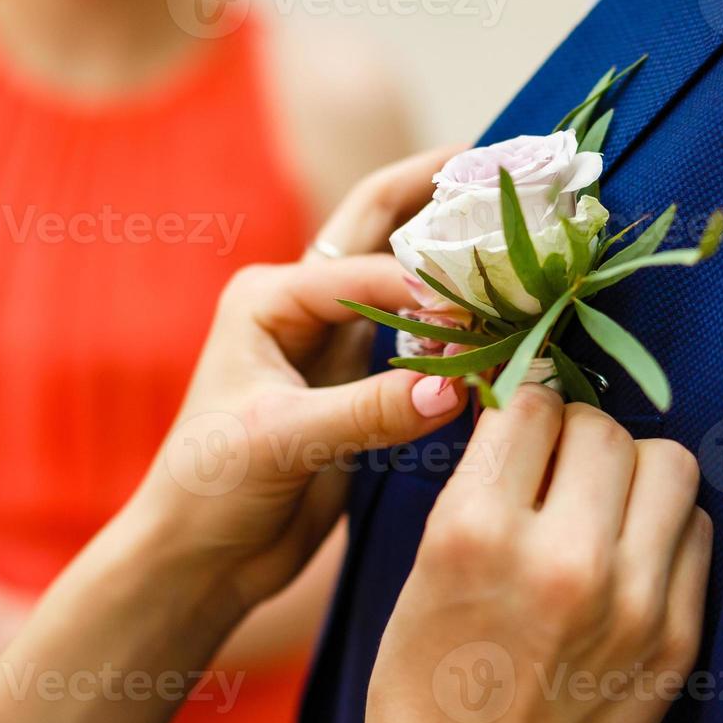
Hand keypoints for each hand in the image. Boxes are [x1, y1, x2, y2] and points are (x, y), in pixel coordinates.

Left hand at [129, 149, 469, 610]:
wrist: (201, 556)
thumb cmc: (211, 488)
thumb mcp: (282, 441)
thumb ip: (369, 411)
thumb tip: (458, 387)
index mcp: (269, 298)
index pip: (365, 270)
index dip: (426, 285)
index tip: (482, 310)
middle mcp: (304, 307)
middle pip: (381, 228)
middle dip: (439, 193)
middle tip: (506, 166)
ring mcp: (337, 346)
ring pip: (410, 281)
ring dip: (458, 256)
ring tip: (521, 229)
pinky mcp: (362, 389)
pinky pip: (423, 344)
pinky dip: (463, 328)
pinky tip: (505, 316)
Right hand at [359, 386, 712, 722]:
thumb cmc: (423, 695)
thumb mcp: (420, 575)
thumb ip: (479, 488)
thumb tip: (526, 407)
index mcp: (474, 535)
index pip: (531, 405)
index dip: (522, 408)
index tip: (520, 429)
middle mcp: (562, 561)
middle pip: (605, 429)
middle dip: (576, 436)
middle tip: (558, 471)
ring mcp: (632, 604)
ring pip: (671, 465)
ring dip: (633, 472)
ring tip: (602, 507)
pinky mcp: (678, 641)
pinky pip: (696, 532)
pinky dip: (664, 528)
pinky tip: (628, 557)